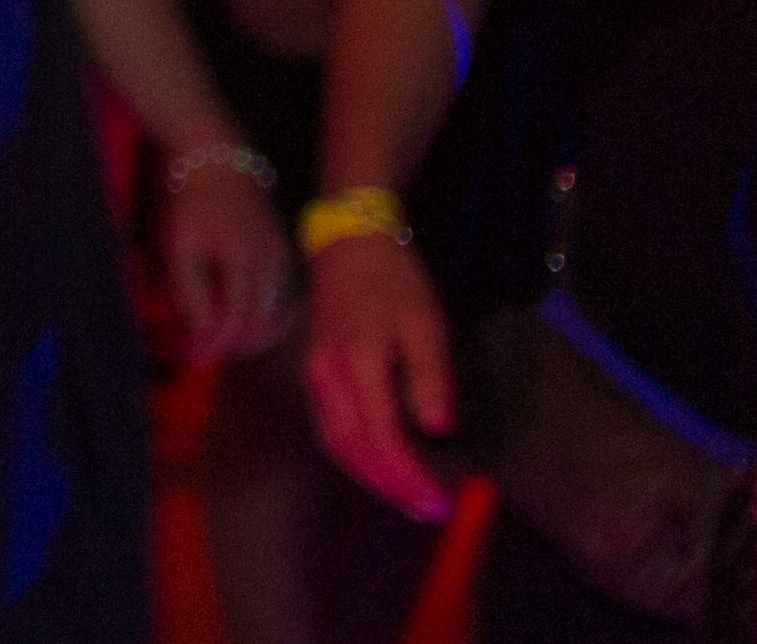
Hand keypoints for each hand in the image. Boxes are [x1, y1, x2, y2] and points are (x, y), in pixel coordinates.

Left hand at [160, 160, 296, 362]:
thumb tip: (202, 341)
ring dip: (251, 336)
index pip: (235, 324)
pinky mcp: (284, 254)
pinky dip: (270, 320)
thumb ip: (192, 296)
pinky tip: (251, 326)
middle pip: (258, 325)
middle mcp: (273, 267)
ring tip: (221, 342)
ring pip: (276, 316)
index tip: (190, 358)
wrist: (214, 161)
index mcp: (246, 266)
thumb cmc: (190, 204)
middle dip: (230, 345)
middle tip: (201, 352)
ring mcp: (283, 260)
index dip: (213, 346)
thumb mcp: (179, 249)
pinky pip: (285, 301)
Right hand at [303, 232, 456, 518]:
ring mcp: (314, 376)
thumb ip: (430, 375)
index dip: (411, 476)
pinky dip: (354, 457)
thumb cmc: (394, 283)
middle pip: (353, 450)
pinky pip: (329, 429)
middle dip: (392, 487)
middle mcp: (326, 376)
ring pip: (336, 445)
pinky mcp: (313, 374)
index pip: (383, 438)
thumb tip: (437, 429)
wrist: (349, 246)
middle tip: (431, 510)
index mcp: (356, 363)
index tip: (442, 501)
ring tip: (408, 496)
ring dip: (371, 478)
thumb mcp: (425, 322)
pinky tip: (378, 465)